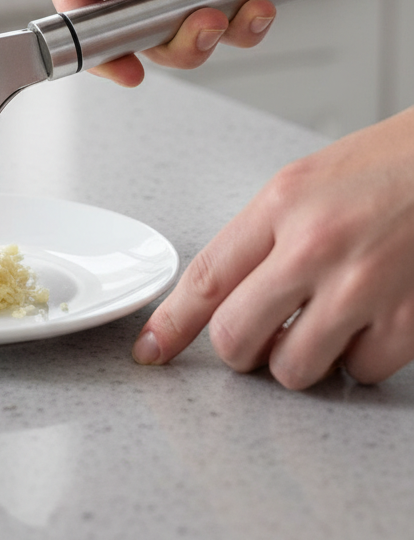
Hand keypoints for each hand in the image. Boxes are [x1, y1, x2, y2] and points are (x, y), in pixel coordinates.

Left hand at [133, 108, 413, 388]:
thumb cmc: (388, 166)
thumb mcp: (306, 180)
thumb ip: (263, 234)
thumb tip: (227, 292)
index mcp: (282, 203)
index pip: (206, 278)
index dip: (170, 325)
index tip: (151, 350)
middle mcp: (315, 247)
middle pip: (237, 338)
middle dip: (241, 348)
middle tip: (260, 334)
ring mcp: (362, 288)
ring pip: (292, 370)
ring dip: (300, 358)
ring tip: (323, 321)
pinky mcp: (406, 322)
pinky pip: (358, 373)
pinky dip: (359, 358)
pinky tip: (368, 319)